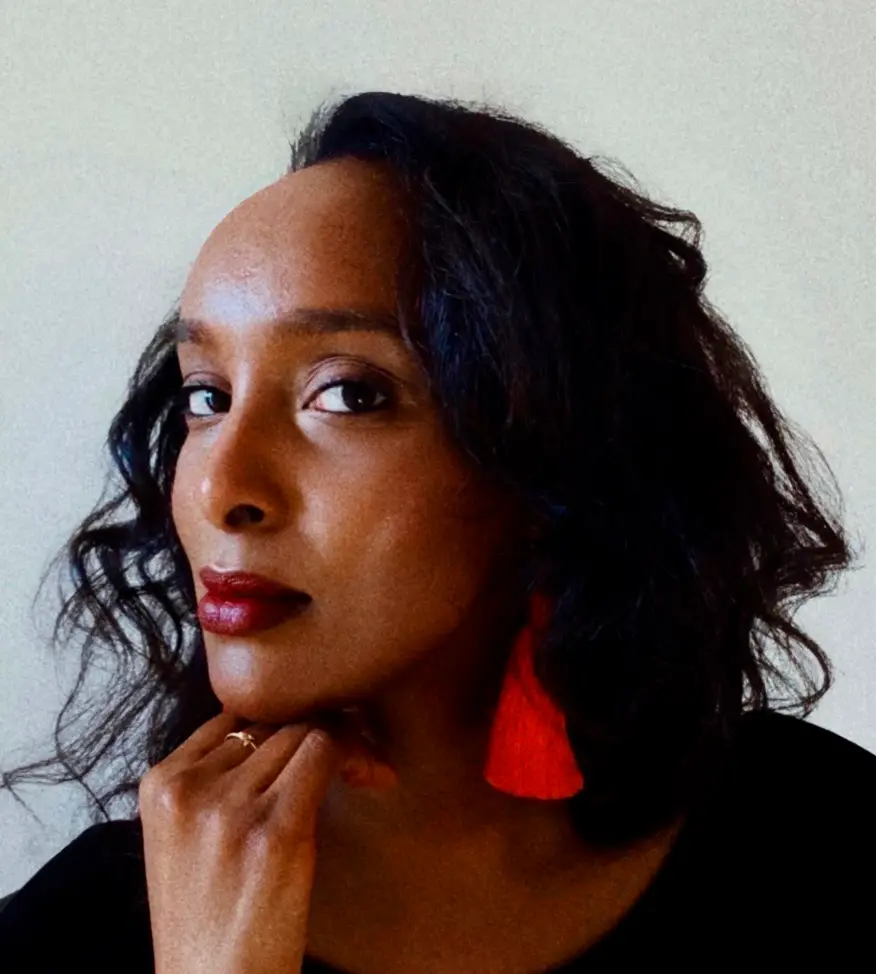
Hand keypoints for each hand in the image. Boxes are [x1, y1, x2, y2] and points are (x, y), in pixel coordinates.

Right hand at [138, 711, 366, 973]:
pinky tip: (374, 776)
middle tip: (357, 755)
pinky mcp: (272, 830)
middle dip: (322, 727)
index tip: (318, 740)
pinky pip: (325, 752)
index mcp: (160, 784)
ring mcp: (226, 807)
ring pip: (303, 729)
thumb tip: (282, 732)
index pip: (235, 713)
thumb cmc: (211, 924)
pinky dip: (358, 753)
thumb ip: (216, 783)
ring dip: (347, 740)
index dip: (286, 718)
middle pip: (273, 718)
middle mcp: (187, 787)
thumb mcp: (188, 839)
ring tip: (367, 770)